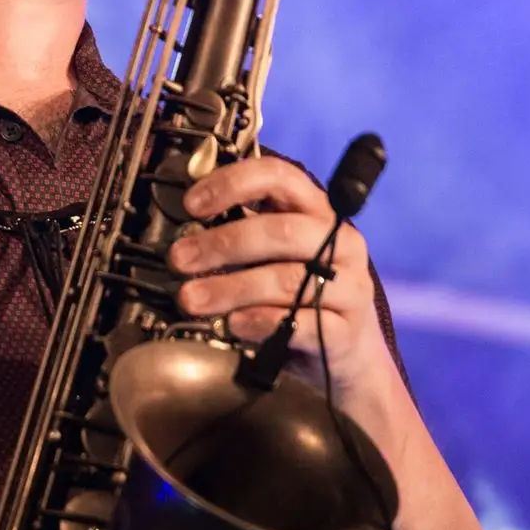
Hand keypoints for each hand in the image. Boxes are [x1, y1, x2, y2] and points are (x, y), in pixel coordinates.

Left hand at [167, 153, 390, 395]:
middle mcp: (341, 242)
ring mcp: (349, 287)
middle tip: (180, 260)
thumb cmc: (301, 293)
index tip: (192, 205)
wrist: (344, 352)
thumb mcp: (277, 254)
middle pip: (280, 231)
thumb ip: (244, 233)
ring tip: (191, 299)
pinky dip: (260, 322)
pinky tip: (233, 323)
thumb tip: (186, 231)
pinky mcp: (346, 331)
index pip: (279, 177)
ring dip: (230, 288)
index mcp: (318, 211)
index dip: (232, 184)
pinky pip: (301, 323)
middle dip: (222, 244)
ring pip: (286, 280)